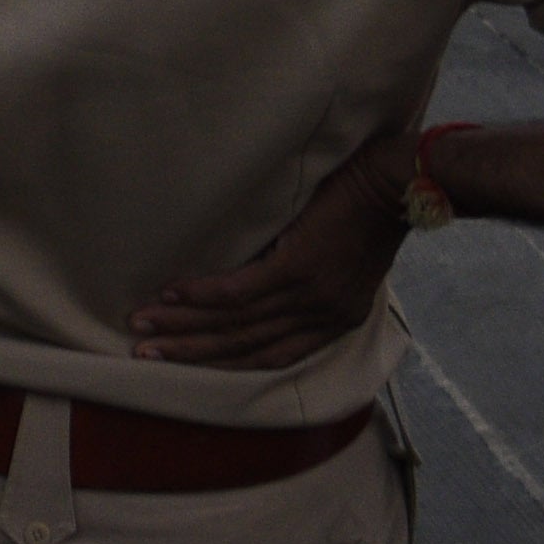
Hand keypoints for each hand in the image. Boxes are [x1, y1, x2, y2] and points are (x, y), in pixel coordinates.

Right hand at [129, 130, 420, 370]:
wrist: (400, 181)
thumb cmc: (371, 208)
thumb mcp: (346, 261)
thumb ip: (309, 281)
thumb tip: (260, 276)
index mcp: (337, 322)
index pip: (272, 357)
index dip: (223, 362)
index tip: (183, 360)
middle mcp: (323, 319)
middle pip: (245, 348)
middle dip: (191, 353)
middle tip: (144, 355)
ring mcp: (311, 296)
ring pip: (237, 324)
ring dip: (184, 326)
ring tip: (143, 326)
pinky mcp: (299, 268)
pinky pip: (240, 291)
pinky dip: (201, 295)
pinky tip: (170, 294)